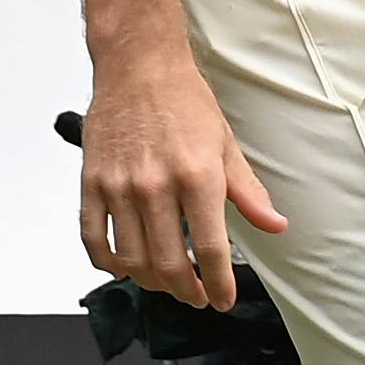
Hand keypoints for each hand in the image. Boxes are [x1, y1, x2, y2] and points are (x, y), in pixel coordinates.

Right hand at [81, 47, 280, 308]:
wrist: (138, 65)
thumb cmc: (183, 100)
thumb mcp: (226, 145)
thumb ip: (248, 192)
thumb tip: (273, 224)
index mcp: (198, 177)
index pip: (211, 249)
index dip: (218, 284)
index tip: (221, 299)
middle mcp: (157, 185)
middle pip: (168, 263)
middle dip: (185, 290)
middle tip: (194, 295)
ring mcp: (120, 186)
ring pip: (131, 258)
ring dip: (149, 281)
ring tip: (163, 281)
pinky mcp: (91, 181)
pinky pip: (93, 237)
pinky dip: (107, 262)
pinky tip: (122, 266)